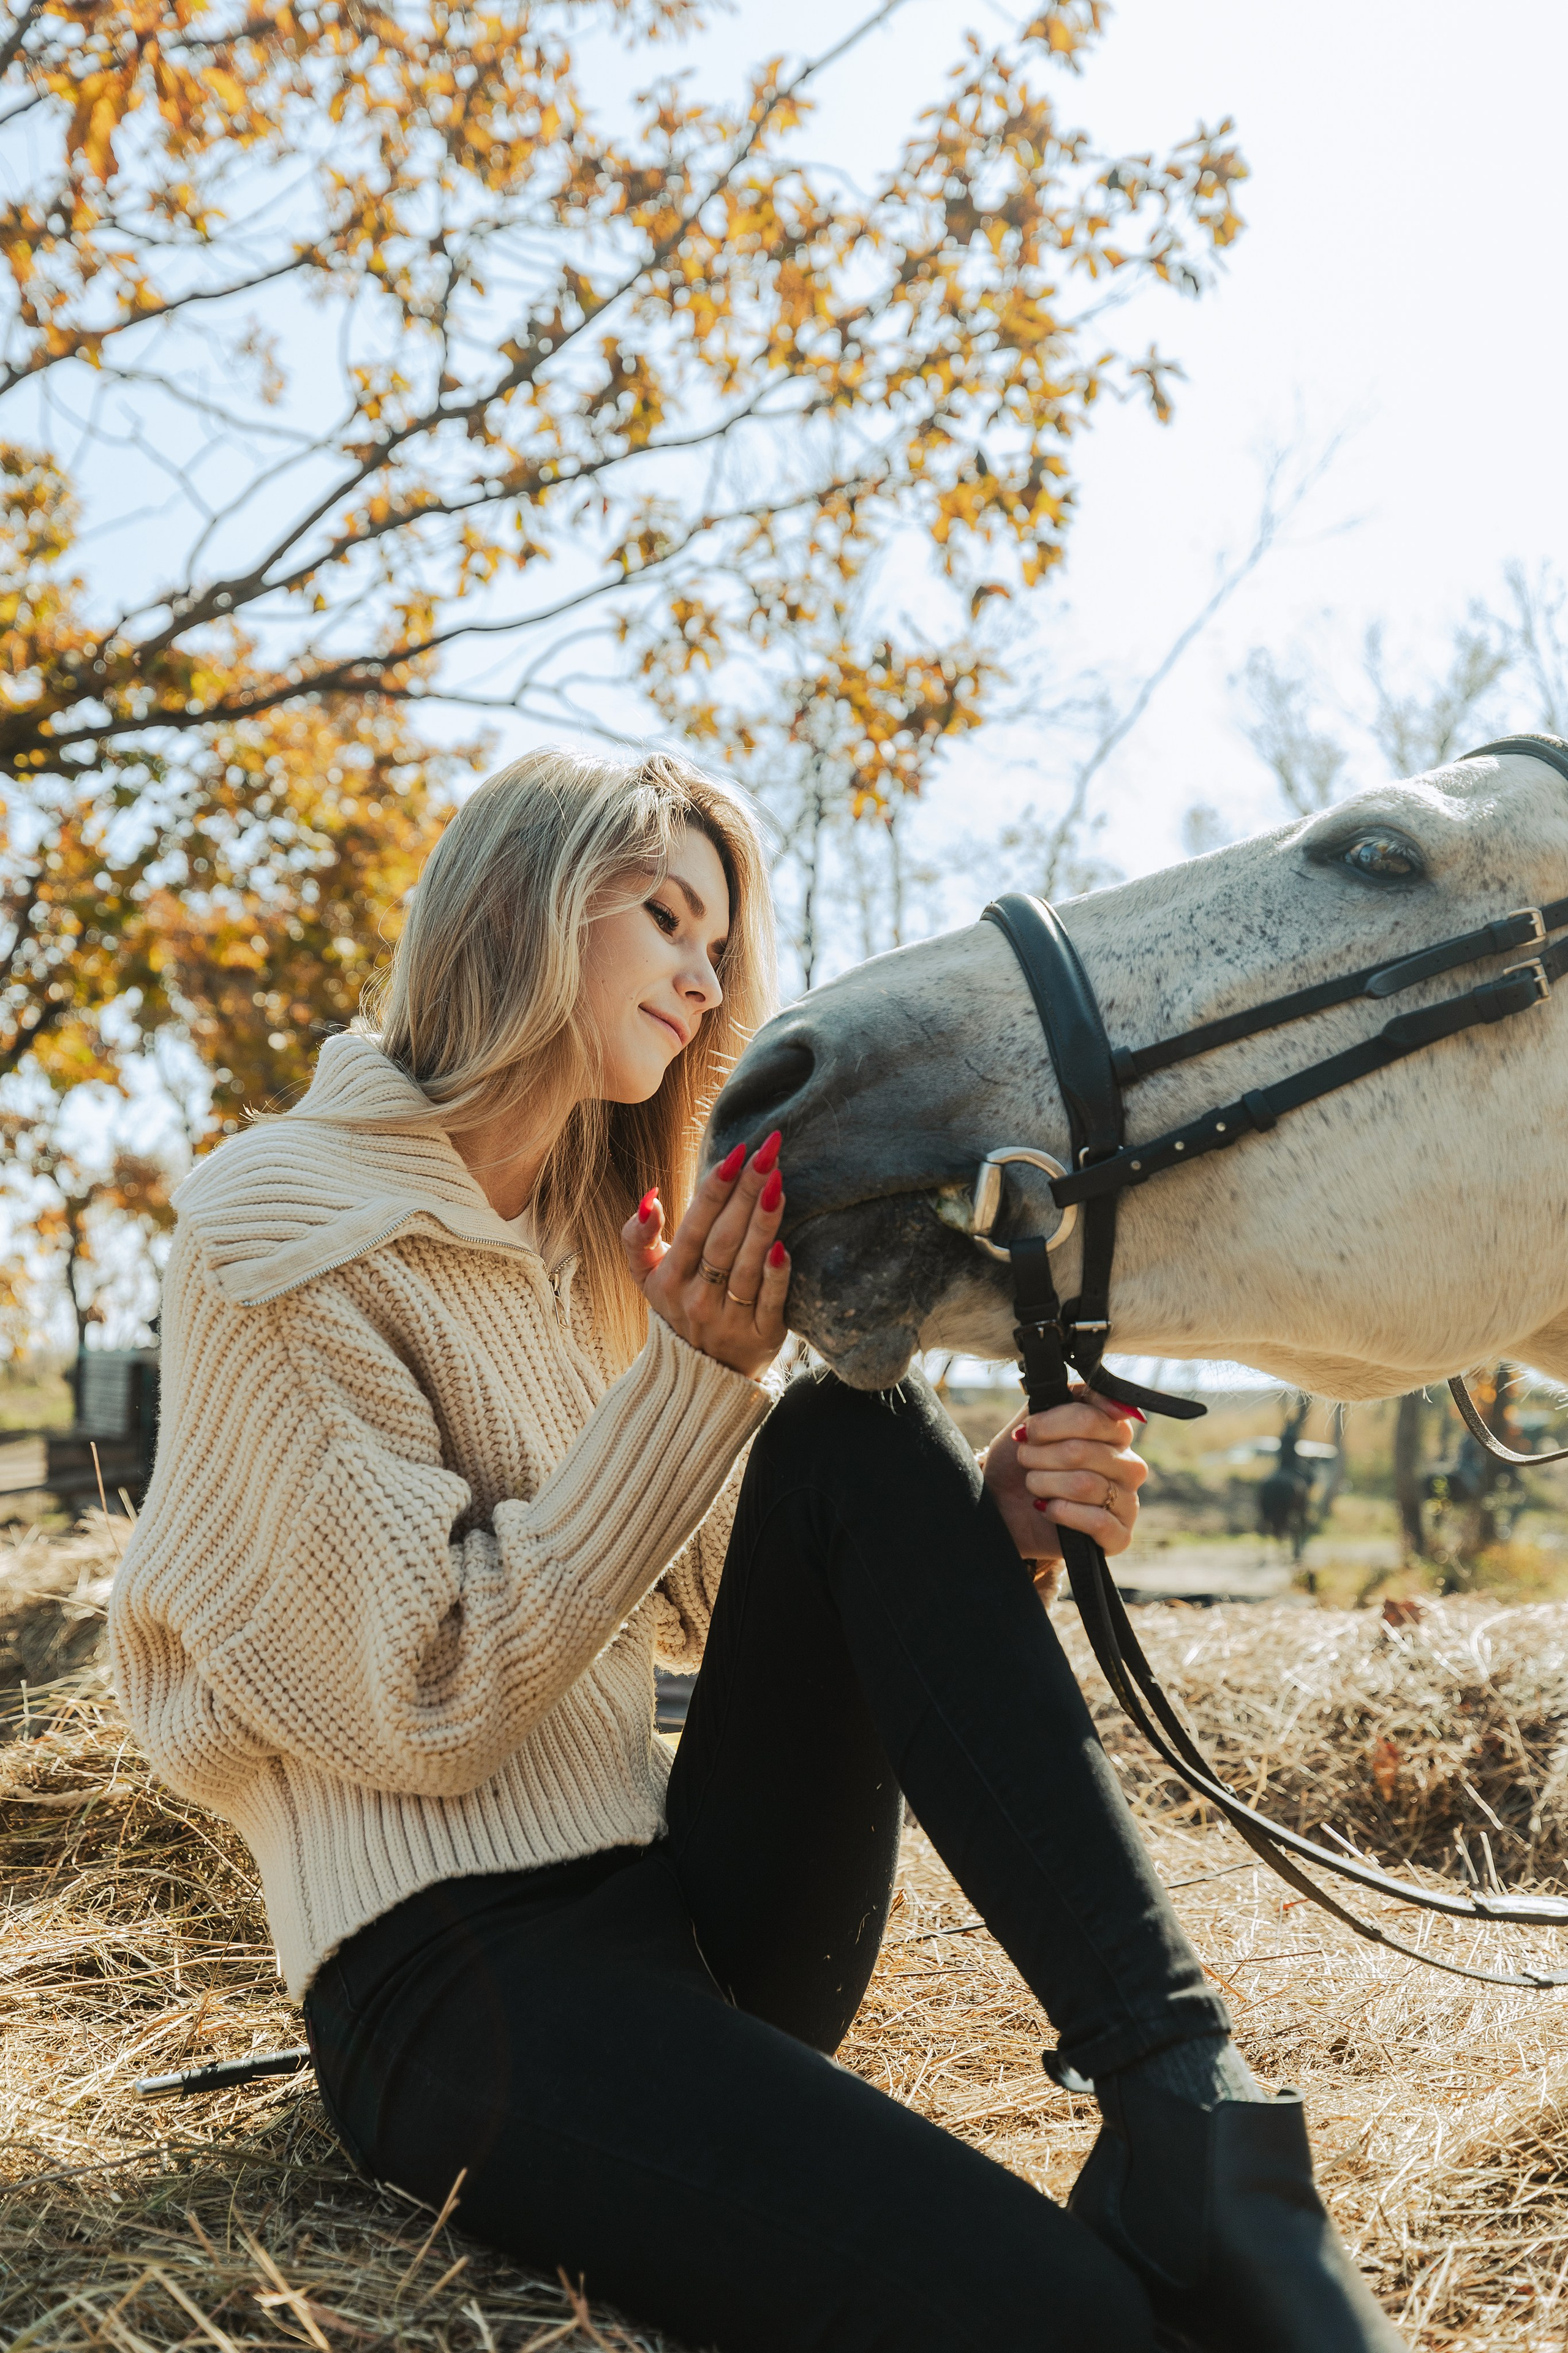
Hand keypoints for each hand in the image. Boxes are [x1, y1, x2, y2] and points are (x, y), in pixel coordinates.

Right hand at [621, 1131, 790, 1380]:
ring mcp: (730, 1319)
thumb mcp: (646, 1276)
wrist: (702, 1374)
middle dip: (746, 1192)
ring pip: (746, 1265)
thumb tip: (650, 1197)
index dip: (715, 1188)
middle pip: (723, 1239)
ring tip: (778, 1182)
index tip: (736, 1152)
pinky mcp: (762, 1336)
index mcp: (669, 1279)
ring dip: (763, 1223)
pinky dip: (776, 1275)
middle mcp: (697, 1299)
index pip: (694, 1225)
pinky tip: (785, 1246)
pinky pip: (770, 1302)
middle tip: (768, 1151)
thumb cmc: (679, 1305)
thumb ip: (636, 1236)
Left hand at [981, 1389, 1145, 1574]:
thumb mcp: (1038, 1419)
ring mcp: (1127, 1502)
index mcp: (1115, 1434)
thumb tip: (1118, 1407)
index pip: (1094, 1418)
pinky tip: (1045, 1509)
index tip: (1026, 1432)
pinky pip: (1097, 1521)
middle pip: (1084, 1451)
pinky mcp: (1119, 1537)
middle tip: (1024, 1460)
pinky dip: (1061, 1512)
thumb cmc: (1022, 1462)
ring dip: (1044, 1483)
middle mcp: (1128, 1466)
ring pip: (1085, 1485)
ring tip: (1032, 1485)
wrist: (1003, 1507)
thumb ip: (1072, 1399)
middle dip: (1040, 1456)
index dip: (1051, 1424)